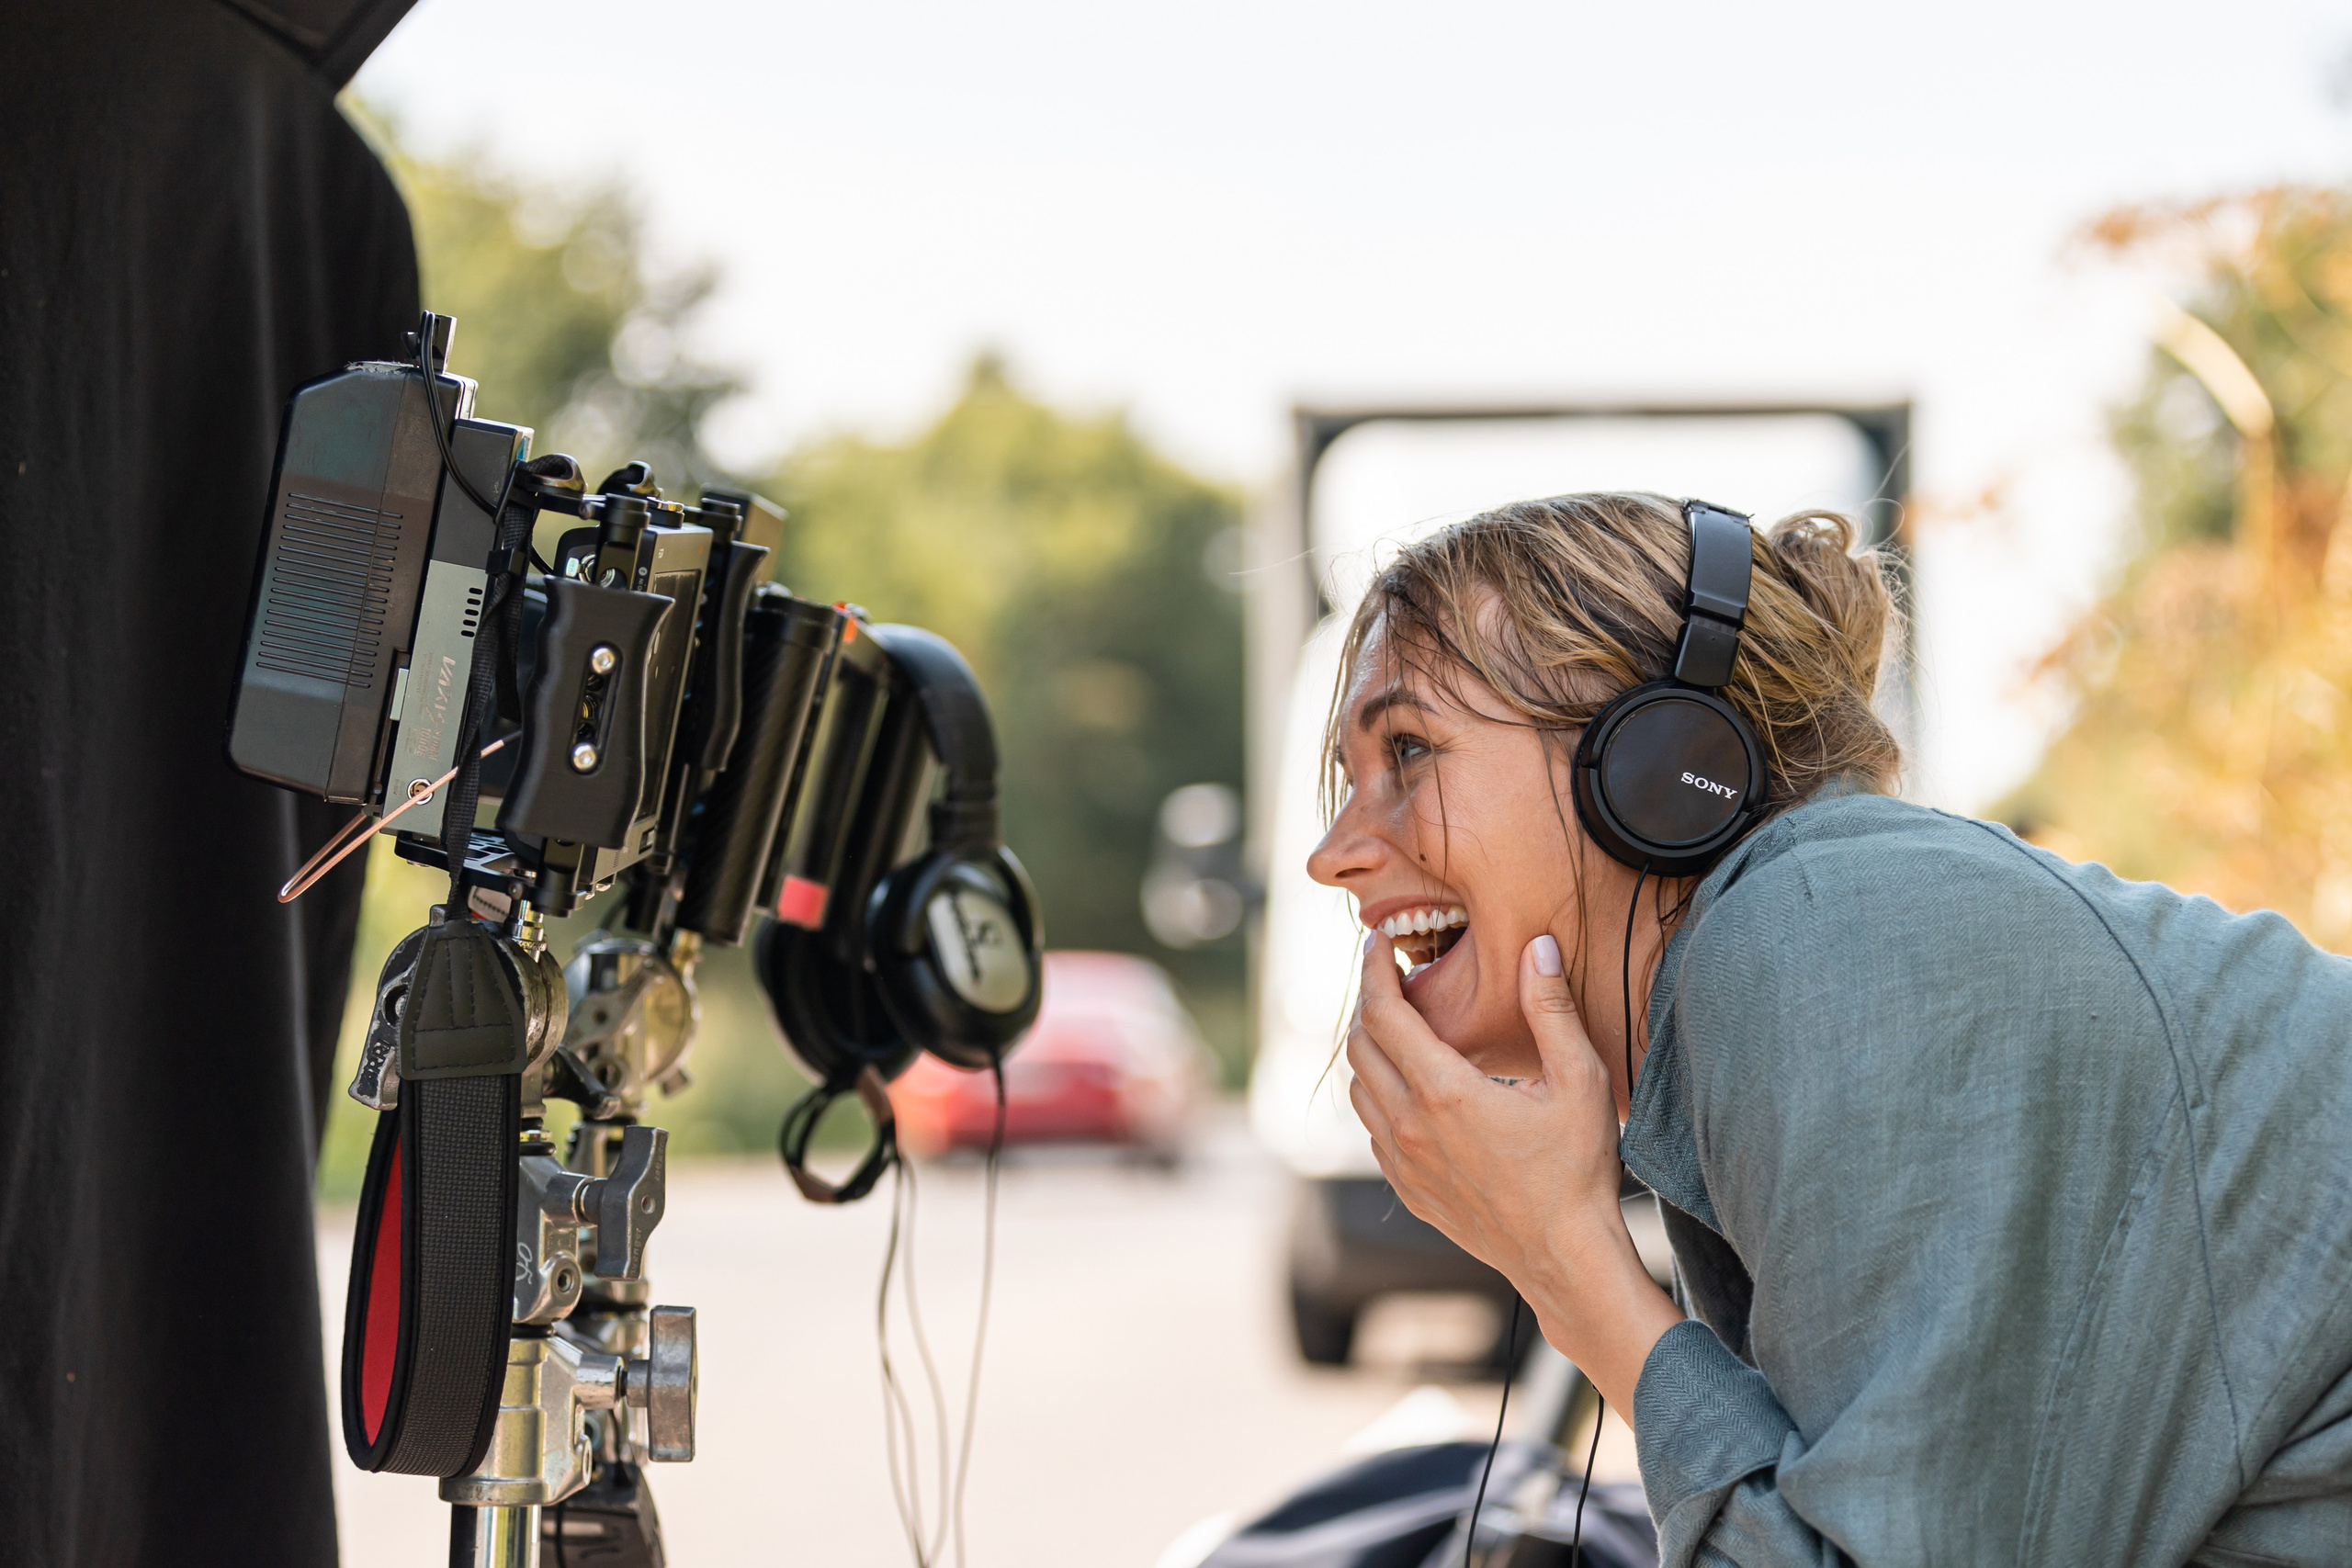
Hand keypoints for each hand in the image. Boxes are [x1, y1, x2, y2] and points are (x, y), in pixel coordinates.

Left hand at [1346, 930, 1681, 1414]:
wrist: (1565, 1258)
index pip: (1383, 1013)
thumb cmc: (1578, 1170)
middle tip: (1387, 977)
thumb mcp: (1580, 1081)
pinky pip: (1372, 1130)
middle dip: (1367, 1003)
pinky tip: (1409, 1087)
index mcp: (1445, 1092)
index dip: (1372, 970)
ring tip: (1396, 1026)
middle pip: (1358, 1046)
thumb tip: (1536, 946)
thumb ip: (1551, 1008)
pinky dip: (1378, 1096)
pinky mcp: (1408, 1189)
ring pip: (1358, 1089)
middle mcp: (1410, 1126)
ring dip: (1368, 1050)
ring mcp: (1403, 1162)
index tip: (1374, 942)